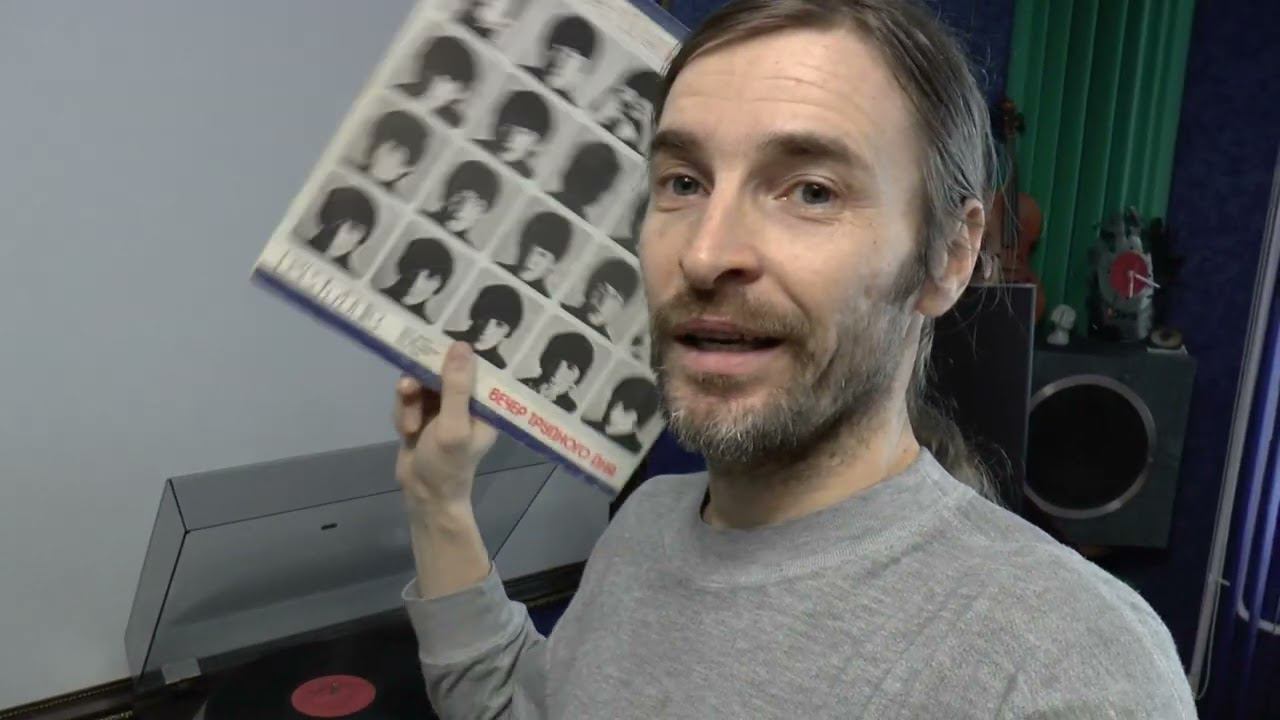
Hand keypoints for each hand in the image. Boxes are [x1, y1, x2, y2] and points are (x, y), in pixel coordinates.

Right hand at [394, 342, 497, 516]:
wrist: (421, 495)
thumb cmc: (447, 465)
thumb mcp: (453, 426)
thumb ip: (456, 387)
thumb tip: (461, 346)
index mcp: (486, 402)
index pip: (479, 365)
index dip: (462, 349)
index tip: (445, 331)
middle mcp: (467, 400)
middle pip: (443, 368)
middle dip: (423, 380)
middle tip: (411, 386)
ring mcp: (443, 405)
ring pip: (420, 381)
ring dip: (410, 402)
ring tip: (409, 425)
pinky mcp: (421, 412)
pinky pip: (407, 397)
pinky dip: (402, 412)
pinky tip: (405, 431)